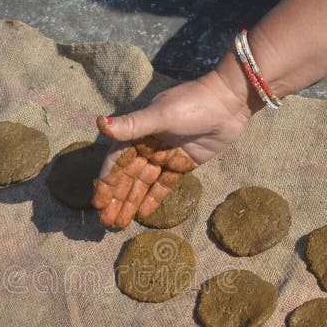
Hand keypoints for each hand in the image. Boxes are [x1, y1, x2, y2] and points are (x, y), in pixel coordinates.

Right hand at [92, 69, 258, 228]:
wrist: (228, 103)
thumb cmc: (193, 105)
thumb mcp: (161, 115)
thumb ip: (132, 125)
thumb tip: (100, 123)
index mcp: (138, 133)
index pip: (116, 162)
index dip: (106, 182)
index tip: (98, 202)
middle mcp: (147, 146)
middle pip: (128, 177)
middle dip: (116, 199)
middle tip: (106, 222)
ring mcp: (165, 156)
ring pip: (143, 184)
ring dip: (131, 202)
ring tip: (120, 223)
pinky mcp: (182, 165)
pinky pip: (164, 185)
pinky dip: (154, 198)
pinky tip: (144, 214)